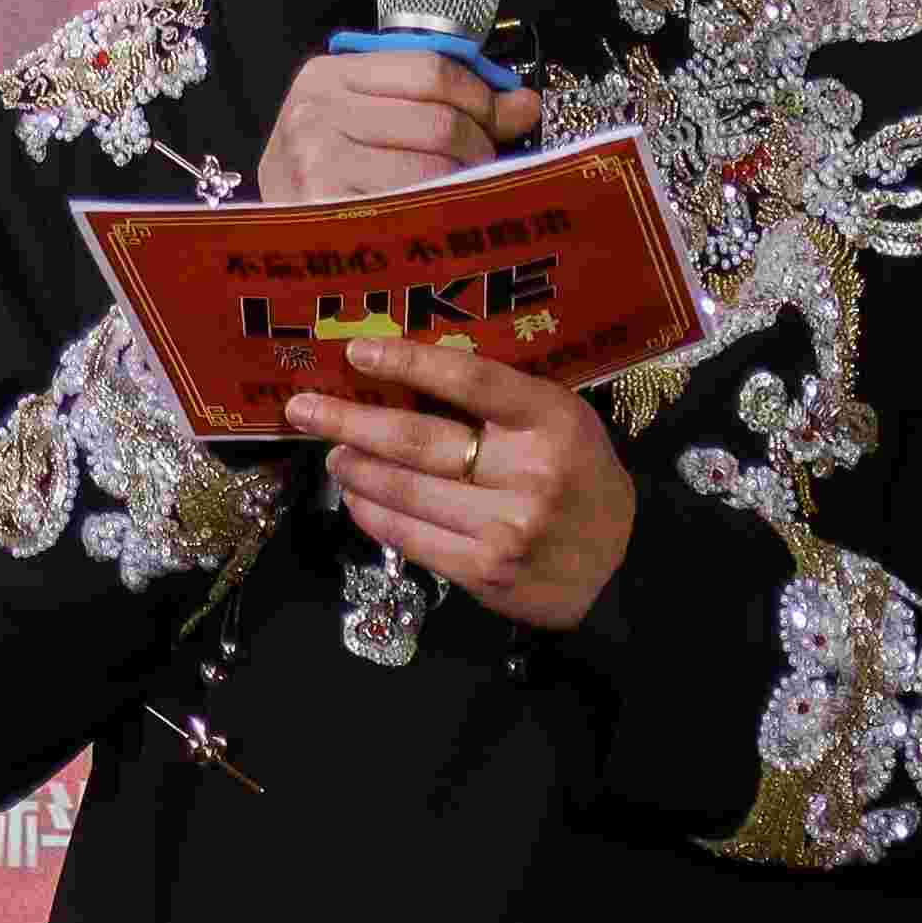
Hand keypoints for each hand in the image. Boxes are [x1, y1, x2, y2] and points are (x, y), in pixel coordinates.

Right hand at [255, 45, 537, 208]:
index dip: (480, 97)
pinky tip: (441, 222)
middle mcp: (315, 111)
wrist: (267, 243)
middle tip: (485, 170)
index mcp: (327, 76)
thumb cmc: (325, 178)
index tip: (500, 119)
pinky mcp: (324, 209)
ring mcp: (315, 160)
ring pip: (433, 167)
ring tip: (462, 198)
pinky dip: (442, 215)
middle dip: (479, 147)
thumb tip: (523, 105)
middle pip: (437, 120)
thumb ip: (440, 104)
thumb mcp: (367, 122)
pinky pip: (413, 208)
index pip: (430, 69)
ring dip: (465, 186)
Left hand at [289, 329, 633, 629]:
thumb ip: (500, 403)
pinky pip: (410, 536)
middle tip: (303, 409)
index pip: (469, 380)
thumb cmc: (578, 477)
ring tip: (332, 454)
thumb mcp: (559, 423)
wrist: (618, 563)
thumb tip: (406, 379)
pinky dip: (373, 513)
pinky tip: (356, 497)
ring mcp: (505, 525)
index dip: (408, 362)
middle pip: (418, 440)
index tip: (357, 352)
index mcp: (551, 419)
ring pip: (405, 490)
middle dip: (350, 422)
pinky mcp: (484, 570)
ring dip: (355, 469)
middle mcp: (529, 470)